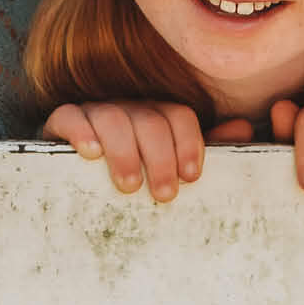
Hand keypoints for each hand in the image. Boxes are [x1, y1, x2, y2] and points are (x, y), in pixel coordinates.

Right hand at [43, 99, 240, 201]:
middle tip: (163, 196)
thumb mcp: (167, 168)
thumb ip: (201, 151)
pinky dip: (81, 131)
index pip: (178, 116)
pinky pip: (69, 115)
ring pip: (113, 116)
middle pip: (149, 119)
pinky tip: (90, 154)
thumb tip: (242, 128)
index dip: (189, 144)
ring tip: (128, 186)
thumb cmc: (132, 176)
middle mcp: (128, 108)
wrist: (74, 183)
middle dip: (160, 157)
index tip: (191, 177)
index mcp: (157, 116)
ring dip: (124, 151)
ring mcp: (94, 112)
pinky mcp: (61, 121)